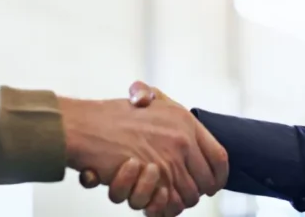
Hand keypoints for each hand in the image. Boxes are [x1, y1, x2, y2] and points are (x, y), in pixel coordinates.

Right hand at [65, 82, 226, 214]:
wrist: (86, 126)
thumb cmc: (112, 114)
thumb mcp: (145, 97)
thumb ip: (163, 104)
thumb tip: (180, 124)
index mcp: (185, 121)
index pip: (219, 158)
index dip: (219, 176)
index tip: (213, 184)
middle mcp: (181, 140)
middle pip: (204, 182)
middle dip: (195, 193)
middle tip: (183, 194)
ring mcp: (167, 160)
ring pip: (187, 196)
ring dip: (177, 202)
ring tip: (164, 197)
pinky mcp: (151, 178)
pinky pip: (169, 203)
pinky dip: (164, 207)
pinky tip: (155, 200)